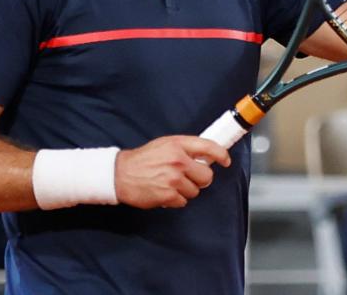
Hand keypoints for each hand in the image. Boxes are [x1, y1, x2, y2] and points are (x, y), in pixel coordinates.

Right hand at [115, 135, 230, 208]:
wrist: (120, 174)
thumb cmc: (143, 159)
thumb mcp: (165, 144)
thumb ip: (185, 148)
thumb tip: (206, 156)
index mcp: (178, 145)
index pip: (208, 147)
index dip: (221, 154)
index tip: (225, 160)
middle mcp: (178, 161)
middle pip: (206, 175)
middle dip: (200, 178)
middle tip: (189, 177)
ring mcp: (174, 179)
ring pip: (195, 190)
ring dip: (186, 189)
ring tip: (170, 183)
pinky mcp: (169, 195)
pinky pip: (183, 201)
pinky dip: (176, 199)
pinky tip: (164, 191)